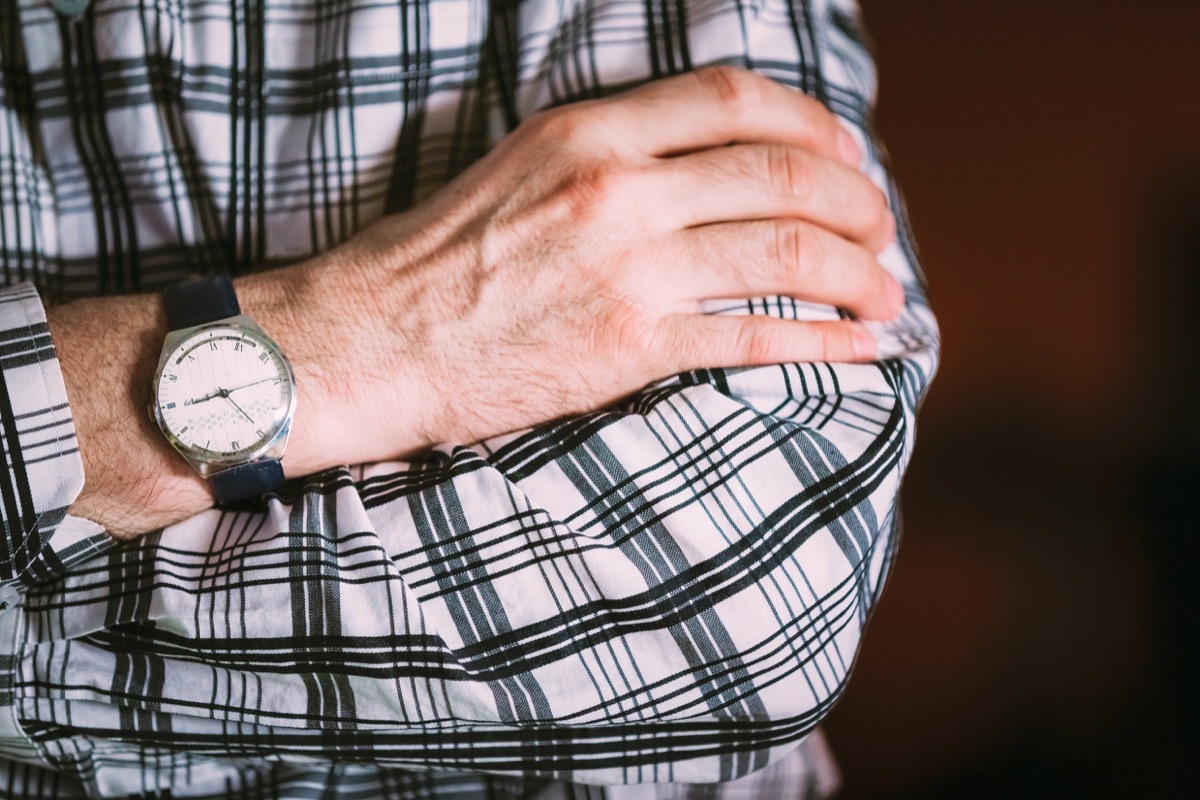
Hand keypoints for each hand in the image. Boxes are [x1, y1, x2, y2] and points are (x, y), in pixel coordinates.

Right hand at [50, 66, 900, 537]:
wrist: (371, 340)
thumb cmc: (437, 260)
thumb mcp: (521, 169)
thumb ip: (610, 157)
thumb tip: (699, 169)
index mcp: (590, 133)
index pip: (733, 99)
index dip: (811, 122)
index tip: (846, 152)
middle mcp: (618, 187)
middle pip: (781, 174)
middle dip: (856, 201)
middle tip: (883, 229)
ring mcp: (627, 266)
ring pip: (784, 252)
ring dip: (858, 271)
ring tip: (890, 291)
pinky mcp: (628, 345)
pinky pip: (754, 335)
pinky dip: (824, 340)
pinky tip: (863, 346)